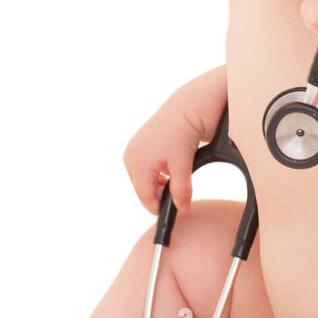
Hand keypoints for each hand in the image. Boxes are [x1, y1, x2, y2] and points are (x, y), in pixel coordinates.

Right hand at [122, 95, 198, 215]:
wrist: (186, 108)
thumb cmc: (182, 133)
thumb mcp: (183, 164)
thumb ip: (181, 189)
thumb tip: (182, 208)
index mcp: (137, 163)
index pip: (145, 197)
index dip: (160, 207)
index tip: (175, 210)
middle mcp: (130, 157)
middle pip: (142, 190)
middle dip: (159, 194)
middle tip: (179, 192)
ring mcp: (133, 151)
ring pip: (144, 180)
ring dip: (158, 183)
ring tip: (177, 176)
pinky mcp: (139, 146)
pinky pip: (145, 169)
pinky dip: (157, 173)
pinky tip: (170, 167)